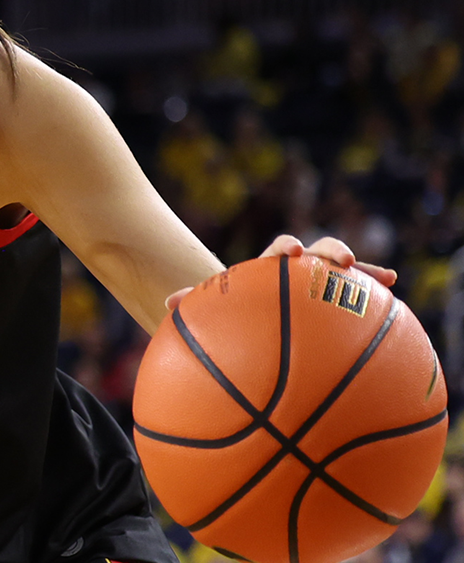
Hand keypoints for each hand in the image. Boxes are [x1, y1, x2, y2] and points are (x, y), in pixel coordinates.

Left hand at [164, 234, 399, 312]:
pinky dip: (374, 290)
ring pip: (342, 271)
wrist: (249, 314)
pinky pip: (358, 296)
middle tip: (342, 259)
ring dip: (362, 271)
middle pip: (315, 251)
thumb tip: (169, 303)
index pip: (278, 250)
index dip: (286, 248)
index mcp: (268, 267)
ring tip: (384, 279)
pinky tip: (393, 291)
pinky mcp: (334, 299)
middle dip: (329, 250)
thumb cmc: (233, 310)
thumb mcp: (216, 308)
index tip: (290, 252)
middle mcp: (296, 269)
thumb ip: (196, 302)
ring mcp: (318, 282)